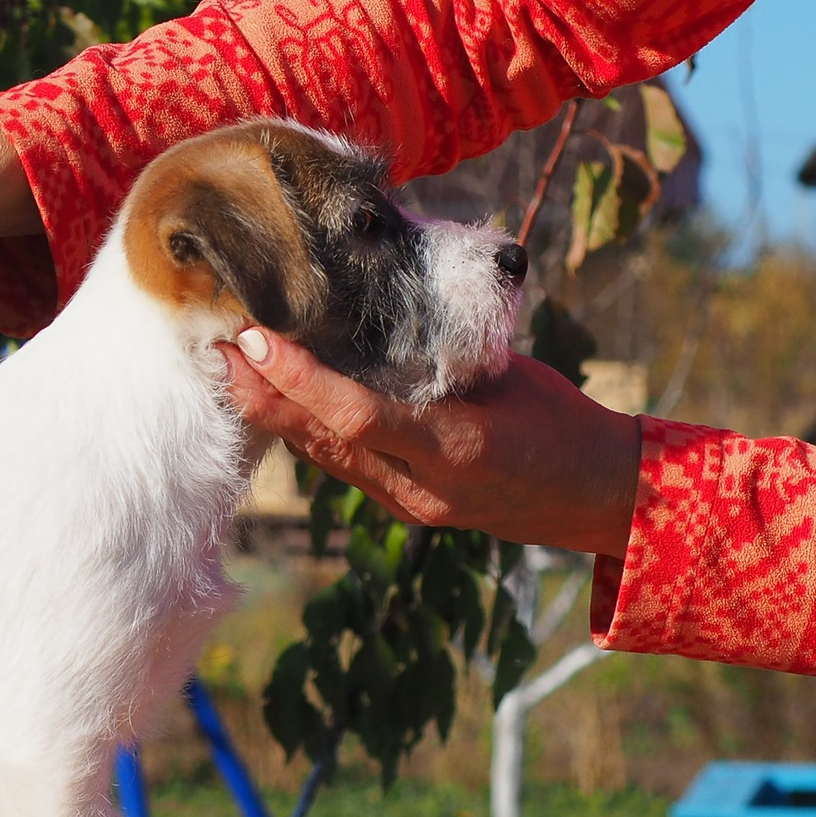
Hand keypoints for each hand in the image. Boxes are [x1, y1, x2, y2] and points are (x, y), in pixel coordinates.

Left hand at [222, 331, 642, 557]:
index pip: (355, 416)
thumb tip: (380, 311)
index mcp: (455, 451)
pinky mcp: (406, 506)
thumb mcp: (511, 379)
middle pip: (321, 444)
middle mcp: (421, 488)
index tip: (255, 340)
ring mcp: (409, 503)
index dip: (297, 380)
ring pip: (323, 458)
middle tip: (216, 348)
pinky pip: (342, 465)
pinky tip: (279, 398)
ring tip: (232, 366)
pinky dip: (307, 429)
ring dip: (274, 414)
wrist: (599, 497)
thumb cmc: (564, 423)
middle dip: (262, 397)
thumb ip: (443, 356)